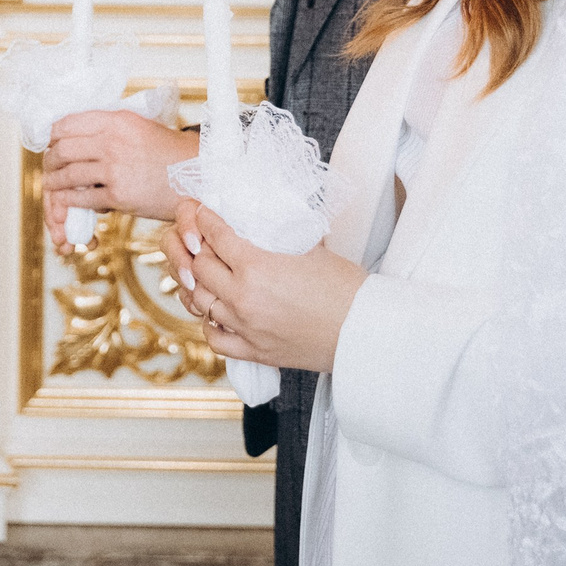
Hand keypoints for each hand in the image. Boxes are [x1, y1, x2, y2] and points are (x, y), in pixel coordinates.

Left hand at [43, 112, 197, 230]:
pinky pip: (82, 197)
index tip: (51, 142)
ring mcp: (115, 169)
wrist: (198, 177)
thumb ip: (108, 127)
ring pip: (68, 173)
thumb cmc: (168, 153)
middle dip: (51, 159)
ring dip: (56, 181)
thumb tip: (75, 133)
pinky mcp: (119, 195)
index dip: (53, 135)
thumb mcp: (138, 127)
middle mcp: (113, 141)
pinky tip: (68, 199)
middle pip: (63, 148)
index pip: (67, 123)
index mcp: (116, 120)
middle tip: (51, 165)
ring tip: (54, 183)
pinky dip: (69, 199)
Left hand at [170, 200, 365, 373]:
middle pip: (200, 268)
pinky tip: (217, 313)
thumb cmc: (347, 290)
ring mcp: (246, 328)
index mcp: (256, 268)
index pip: (216, 236)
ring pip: (201, 302)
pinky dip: (210, 324)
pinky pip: (215, 339)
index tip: (203, 214)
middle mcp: (243, 299)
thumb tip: (269, 220)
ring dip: (201, 285)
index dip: (206, 220)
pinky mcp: (255, 352)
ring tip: (209, 275)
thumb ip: (281, 235)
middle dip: (199, 250)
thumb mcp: (312, 249)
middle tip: (205, 242)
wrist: (366, 333)